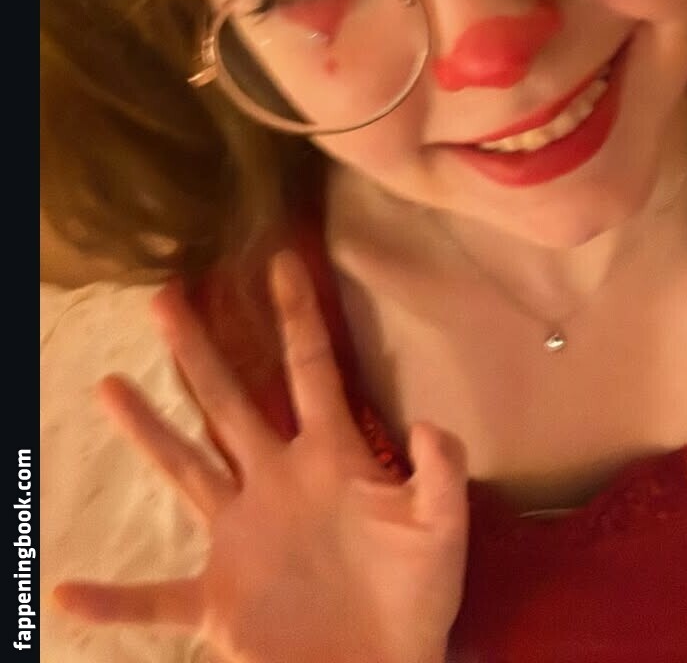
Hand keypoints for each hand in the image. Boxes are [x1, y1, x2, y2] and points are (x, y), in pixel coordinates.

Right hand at [53, 250, 468, 662]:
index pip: (311, 370)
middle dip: (200, 350)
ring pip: (186, 472)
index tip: (281, 260)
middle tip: (165, 297)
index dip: (298, 316)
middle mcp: (276, 483)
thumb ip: (441, 472)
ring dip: (149, 432)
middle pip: (230, 402)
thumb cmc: (417, 599)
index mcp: (331, 459)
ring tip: (110, 386)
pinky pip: (156, 601)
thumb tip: (427, 421)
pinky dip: (115, 602)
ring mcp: (243, 539)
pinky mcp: (221, 603)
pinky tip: (67, 593)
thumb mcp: (443, 529)